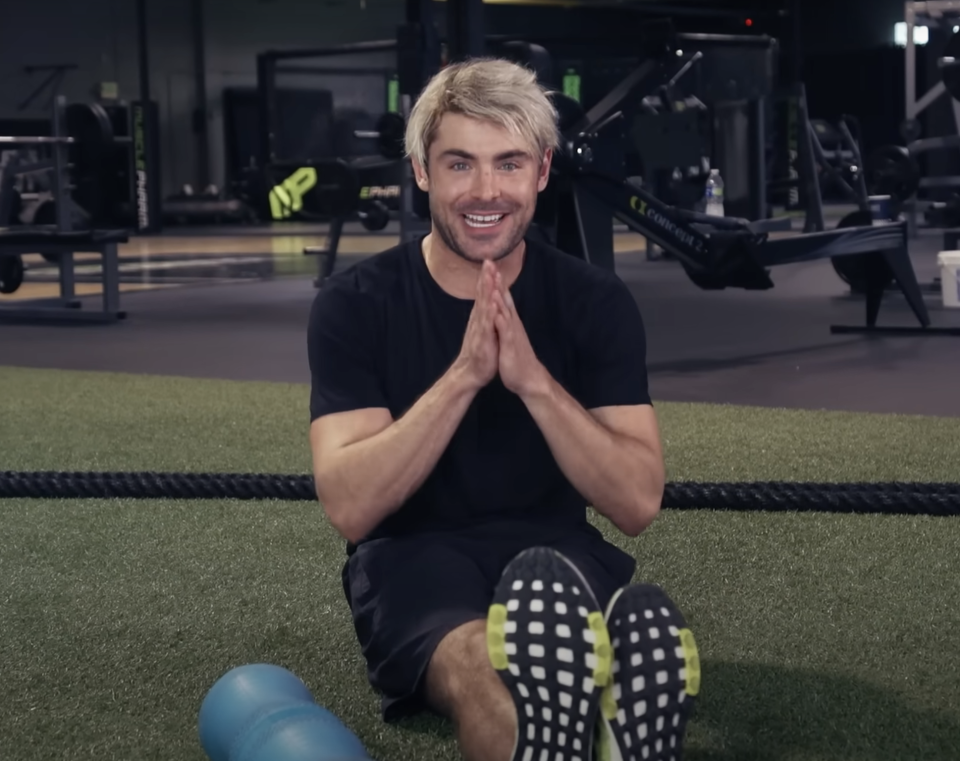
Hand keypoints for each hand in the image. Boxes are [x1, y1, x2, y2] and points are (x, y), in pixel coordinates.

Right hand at [454, 261, 499, 390]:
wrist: (470, 373)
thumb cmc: (480, 353)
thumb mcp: (483, 331)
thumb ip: (484, 317)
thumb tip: (487, 305)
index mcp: (481, 317)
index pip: (484, 294)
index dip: (486, 278)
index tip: (489, 262)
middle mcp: (479, 320)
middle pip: (482, 295)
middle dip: (485, 277)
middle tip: (488, 260)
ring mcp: (480, 328)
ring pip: (484, 306)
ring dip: (486, 290)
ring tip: (489, 275)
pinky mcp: (483, 339)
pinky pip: (487, 323)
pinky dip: (489, 312)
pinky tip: (492, 302)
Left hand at [492, 270, 547, 397]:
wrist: (528, 378)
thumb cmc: (516, 358)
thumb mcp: (509, 337)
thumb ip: (506, 323)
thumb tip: (502, 311)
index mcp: (509, 321)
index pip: (502, 297)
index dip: (496, 282)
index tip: (489, 266)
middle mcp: (512, 323)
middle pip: (504, 298)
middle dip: (497, 281)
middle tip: (491, 263)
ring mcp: (512, 332)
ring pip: (505, 310)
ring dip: (500, 295)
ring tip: (494, 279)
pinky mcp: (511, 344)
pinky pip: (505, 330)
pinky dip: (501, 319)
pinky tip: (496, 310)